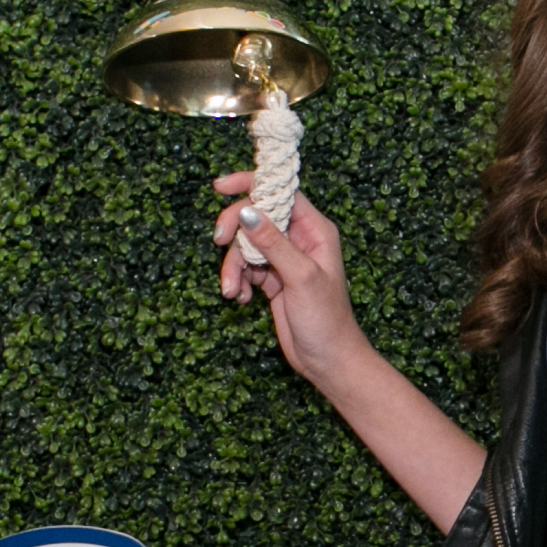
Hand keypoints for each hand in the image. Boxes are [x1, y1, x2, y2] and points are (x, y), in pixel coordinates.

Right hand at [210, 172, 371, 387]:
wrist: (328, 361)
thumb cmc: (326, 319)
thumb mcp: (300, 277)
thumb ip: (273, 243)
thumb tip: (248, 212)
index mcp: (315, 230)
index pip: (281, 192)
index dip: (252, 185)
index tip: (221, 187)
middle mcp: (300, 239)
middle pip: (258, 216)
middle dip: (235, 230)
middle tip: (218, 242)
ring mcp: (284, 259)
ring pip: (247, 245)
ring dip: (233, 265)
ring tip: (230, 290)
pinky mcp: (272, 279)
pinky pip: (246, 268)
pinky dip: (237, 280)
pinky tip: (238, 298)